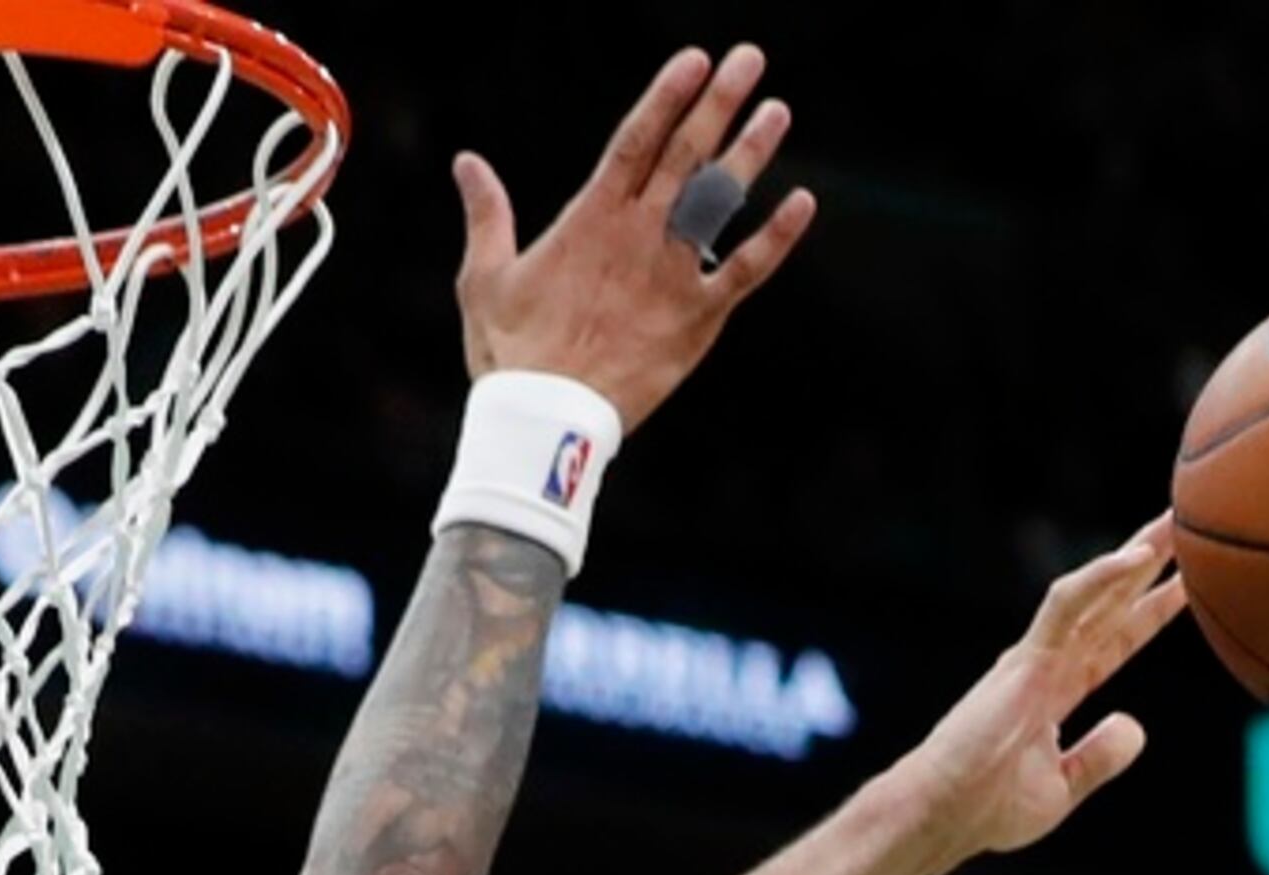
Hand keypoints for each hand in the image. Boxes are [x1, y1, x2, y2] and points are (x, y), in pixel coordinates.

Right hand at [453, 45, 817, 434]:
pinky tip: (802, 202)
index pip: (635, 140)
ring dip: (751, 151)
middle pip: (686, 155)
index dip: (667, 96)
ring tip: (776, 110)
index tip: (695, 59)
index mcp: (590, 220)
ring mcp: (673, 274)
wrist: (547, 421)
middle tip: (750, 59)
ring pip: (720, 200)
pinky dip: (776, 236)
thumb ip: (486, 214)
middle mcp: (638, 236)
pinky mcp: (698, 317)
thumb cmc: (511, 354)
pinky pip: (746, 269)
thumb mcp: (484, 278)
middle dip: (719, 102)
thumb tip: (466, 162)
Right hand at [885, 514, 1191, 856]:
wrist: (943, 815)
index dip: (1151, 613)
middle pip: (1109, 603)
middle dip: (1147, 565)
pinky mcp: (1025, 658)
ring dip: (1134, 556)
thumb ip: (1100, 757)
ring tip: (1172, 523)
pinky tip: (1137, 558)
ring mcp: (1036, 657)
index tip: (1188, 585)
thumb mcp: (1063, 787)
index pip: (1115, 641)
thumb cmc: (986, 808)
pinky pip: (1067, 605)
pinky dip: (1101, 578)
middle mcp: (1046, 664)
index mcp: (1055, 690)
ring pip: (1093, 592)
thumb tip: (1134, 727)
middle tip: (1185, 523)